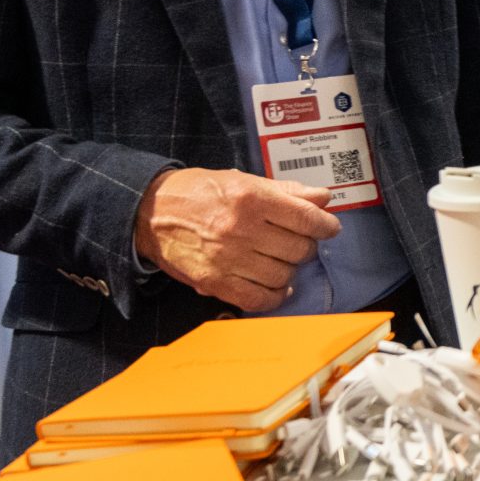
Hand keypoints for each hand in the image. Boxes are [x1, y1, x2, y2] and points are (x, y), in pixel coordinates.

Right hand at [133, 167, 341, 312]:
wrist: (151, 212)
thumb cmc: (199, 192)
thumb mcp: (243, 181)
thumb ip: (286, 191)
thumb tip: (322, 198)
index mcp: (250, 198)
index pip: (305, 218)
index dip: (325, 226)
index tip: (329, 228)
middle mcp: (240, 229)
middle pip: (298, 249)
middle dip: (305, 246)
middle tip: (297, 241)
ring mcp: (227, 258)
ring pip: (283, 275)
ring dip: (289, 269)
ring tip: (281, 260)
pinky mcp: (214, 282)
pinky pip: (259, 299)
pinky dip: (275, 296)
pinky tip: (277, 286)